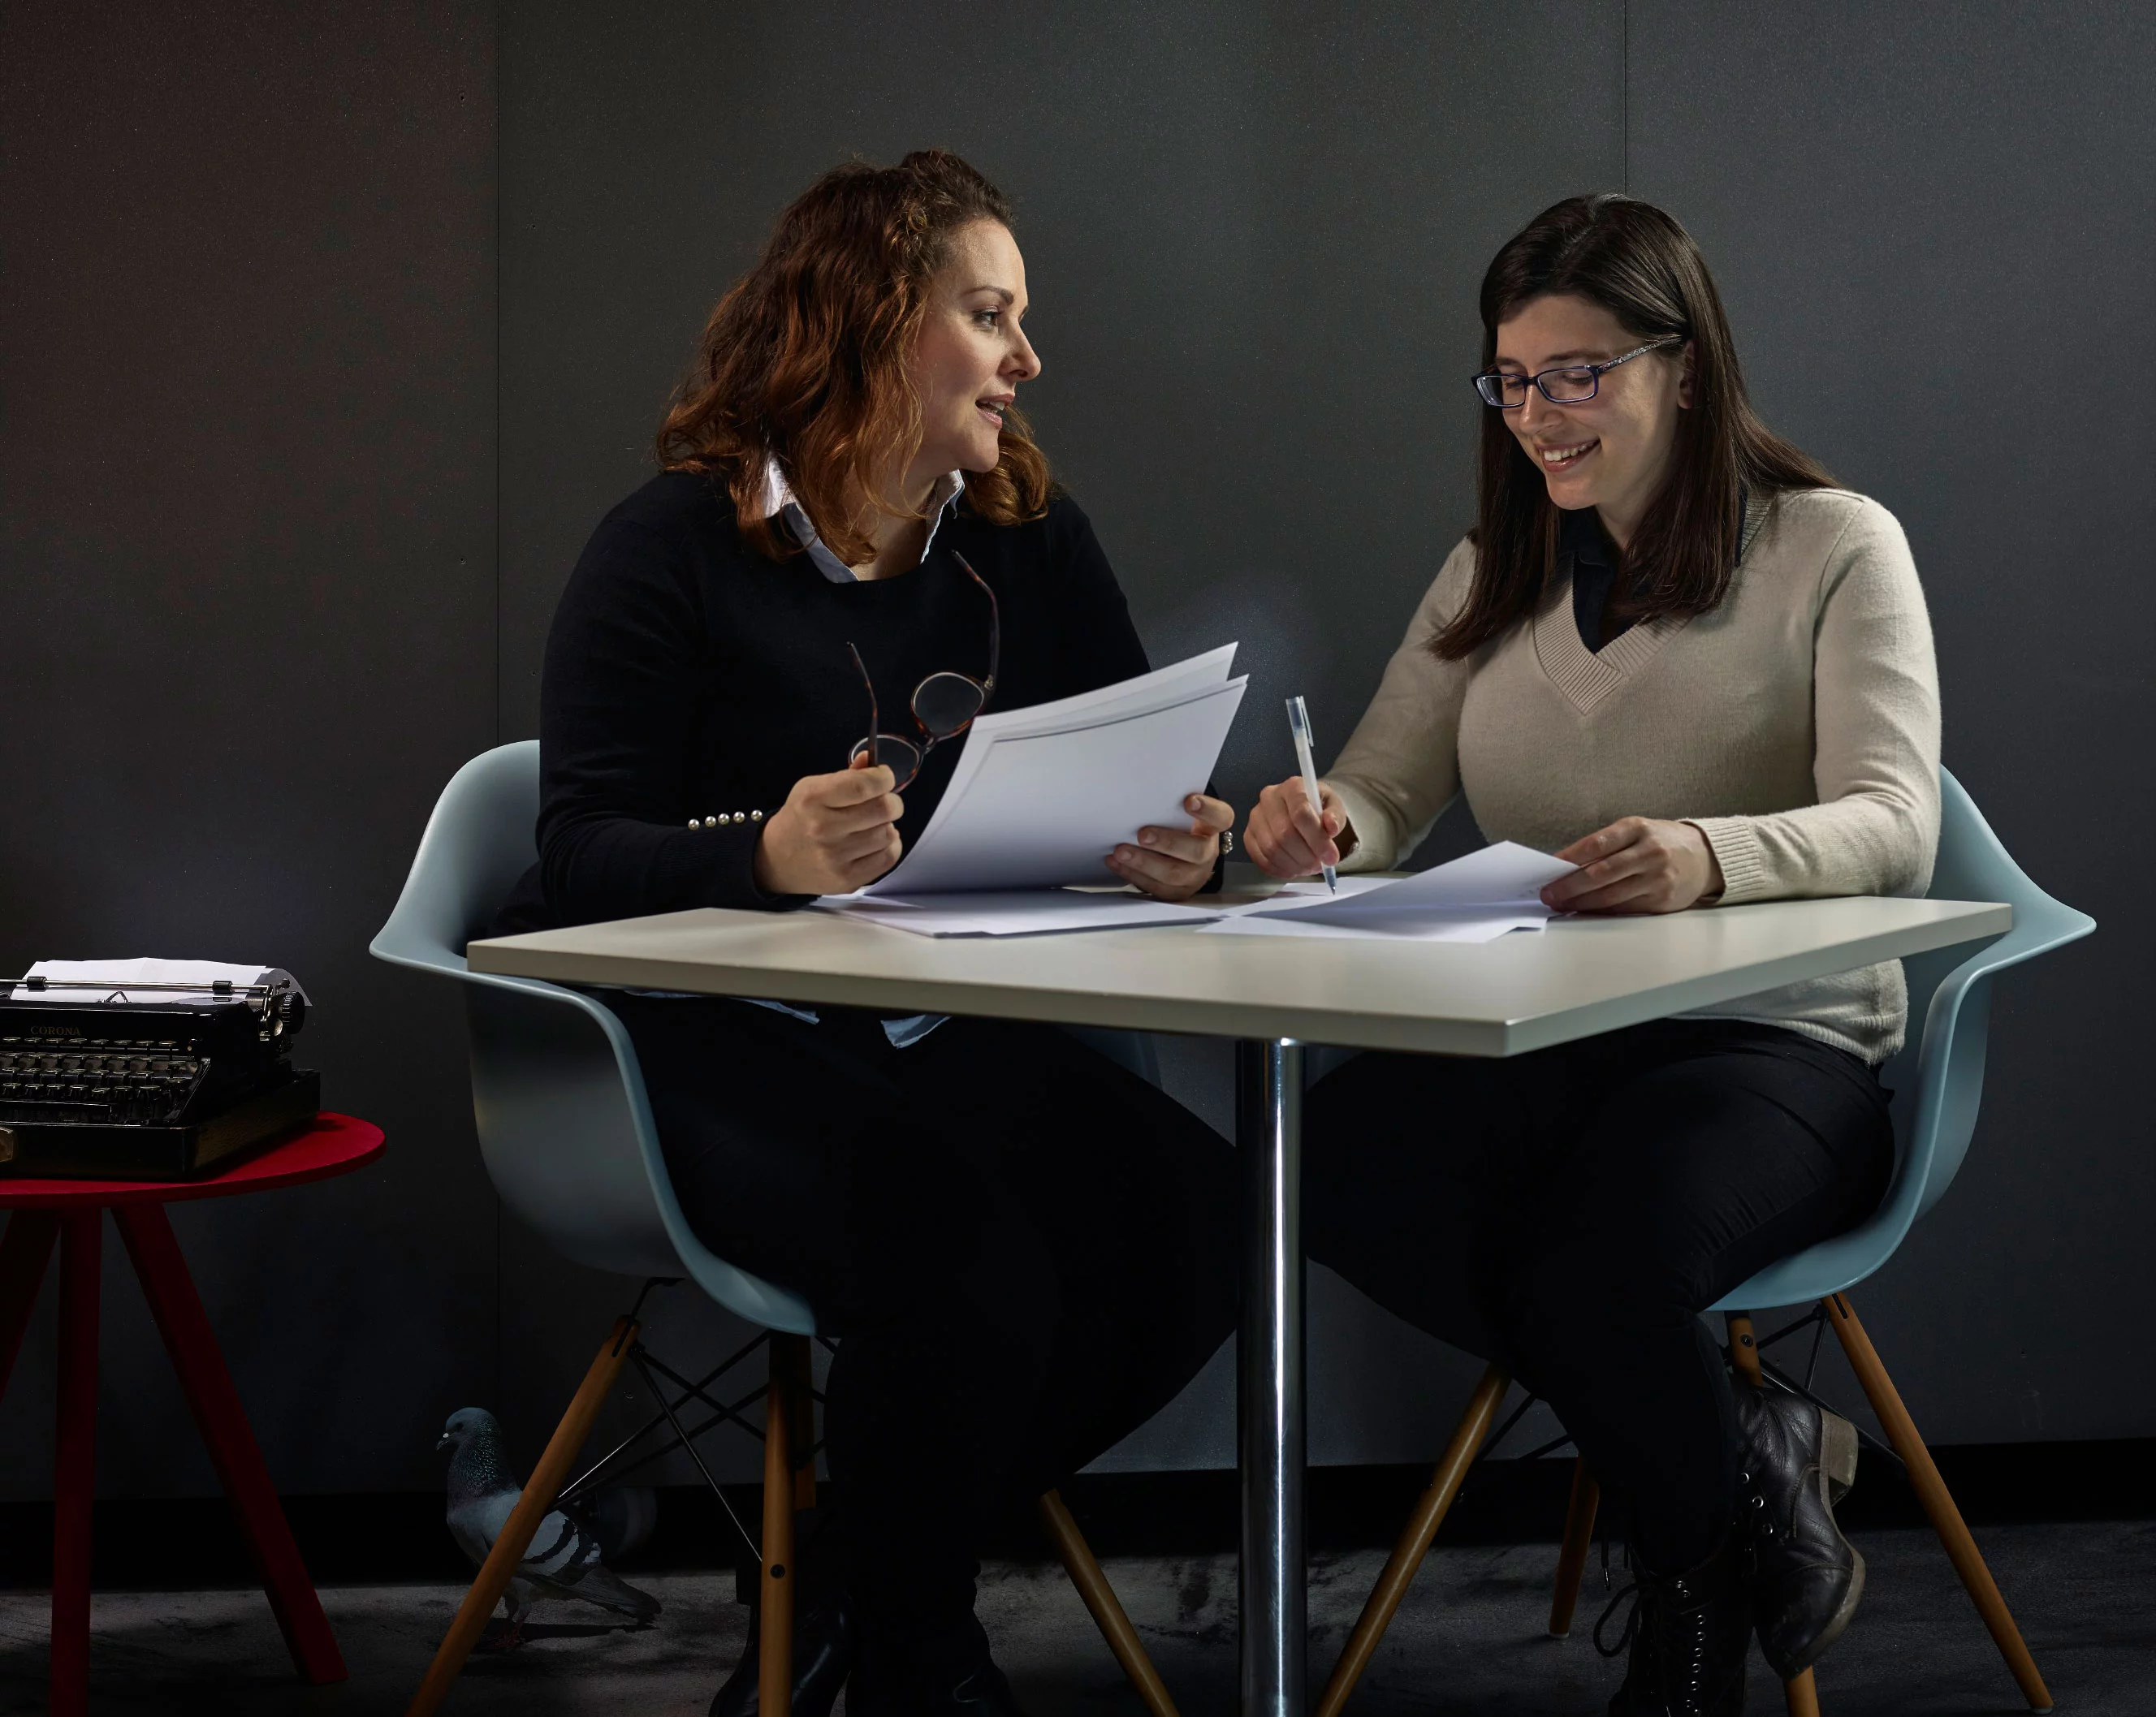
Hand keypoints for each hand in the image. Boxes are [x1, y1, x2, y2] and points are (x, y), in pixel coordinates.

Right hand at [753, 754, 904, 895]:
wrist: (777, 859)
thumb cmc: (802, 818)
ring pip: (888, 833)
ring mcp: (835, 857)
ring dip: (887, 825)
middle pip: (883, 809)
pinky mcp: (846, 879)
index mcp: (813, 798)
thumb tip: (872, 761)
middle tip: (884, 801)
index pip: (863, 785)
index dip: (883, 778)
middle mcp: (823, 828)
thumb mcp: (813, 788)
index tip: (884, 777)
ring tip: (873, 824)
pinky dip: (889, 846)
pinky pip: (888, 857)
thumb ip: (848, 775)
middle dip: (892, 801)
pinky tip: (875, 842)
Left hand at [1107, 793, 1234, 901]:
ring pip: (1173, 874)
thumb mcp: (1178, 815)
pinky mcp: (1176, 892)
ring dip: (1144, 863)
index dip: (1208, 810)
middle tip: (1142, 835)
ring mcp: (1194, 876)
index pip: (1221, 818)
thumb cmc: (1176, 828)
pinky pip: (1155, 888)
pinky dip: (1132, 874)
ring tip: (1121, 851)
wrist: (1181, 857)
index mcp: (1211, 829)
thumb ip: (1168, 806)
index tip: (1189, 801)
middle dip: (1167, 842)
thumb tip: (1138, 794)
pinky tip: (1116, 862)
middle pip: (1196, 851)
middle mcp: (1207, 853)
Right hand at [1244, 776, 1348, 878]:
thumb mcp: (1334, 807)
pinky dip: (1279, 870)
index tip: (1331, 857)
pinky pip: (1261, 859)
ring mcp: (1255, 818)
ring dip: (1293, 865)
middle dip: (1305, 856)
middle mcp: (1268, 798)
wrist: (1302, 811)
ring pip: (1271, 849)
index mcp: (1292, 787)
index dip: (1317, 839)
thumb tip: (1331, 826)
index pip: (1300, 813)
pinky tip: (1294, 870)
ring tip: (1309, 868)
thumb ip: (1335, 816)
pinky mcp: (1248, 836)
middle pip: (1284, 833)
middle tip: (1320, 866)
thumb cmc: (1319, 809)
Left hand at [1541, 817, 1723, 914]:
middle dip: (1569, 886)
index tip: (1549, 867)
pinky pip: (1625, 908)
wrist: (1705, 857)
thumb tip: (1566, 865)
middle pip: (1600, 873)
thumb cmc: (1661, 842)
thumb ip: (1606, 845)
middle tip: (1548, 893)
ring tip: (1561, 904)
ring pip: (1610, 895)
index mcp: (1637, 828)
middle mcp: (1649, 852)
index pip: (1596, 844)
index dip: (1569, 858)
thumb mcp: (1637, 831)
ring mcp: (1657, 878)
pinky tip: (1585, 910)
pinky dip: (1601, 911)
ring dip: (1581, 902)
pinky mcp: (1662, 900)